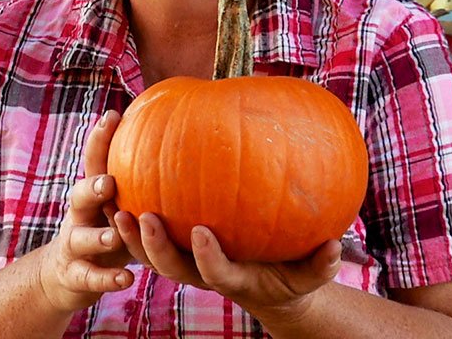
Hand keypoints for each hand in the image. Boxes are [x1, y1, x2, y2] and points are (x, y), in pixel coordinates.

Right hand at [36, 110, 134, 312]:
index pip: (94, 162)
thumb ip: (143, 183)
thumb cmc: (106, 231)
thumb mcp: (121, 207)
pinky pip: (91, 278)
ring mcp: (74, 246)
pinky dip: (107, 278)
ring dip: (97, 236)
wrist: (67, 276)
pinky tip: (126, 279)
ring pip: (80, 238)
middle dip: (92, 187)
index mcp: (92, 196)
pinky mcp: (76, 276)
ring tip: (114, 235)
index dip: (100, 140)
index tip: (113, 115)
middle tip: (109, 182)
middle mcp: (79, 216)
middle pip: (79, 197)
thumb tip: (183, 137)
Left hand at [113, 211, 340, 317]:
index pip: (213, 273)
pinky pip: (148, 227)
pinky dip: (132, 205)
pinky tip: (122, 169)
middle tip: (144, 217)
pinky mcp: (174, 241)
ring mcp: (184, 257)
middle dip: (152, 246)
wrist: (267, 282)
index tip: (201, 232)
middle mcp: (200, 269)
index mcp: (231, 277)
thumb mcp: (308, 272)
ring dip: (130, 230)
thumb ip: (321, 263)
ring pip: (149, 251)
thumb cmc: (289, 273)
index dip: (206, 257)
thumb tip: (334, 246)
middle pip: (168, 266)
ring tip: (117, 200)